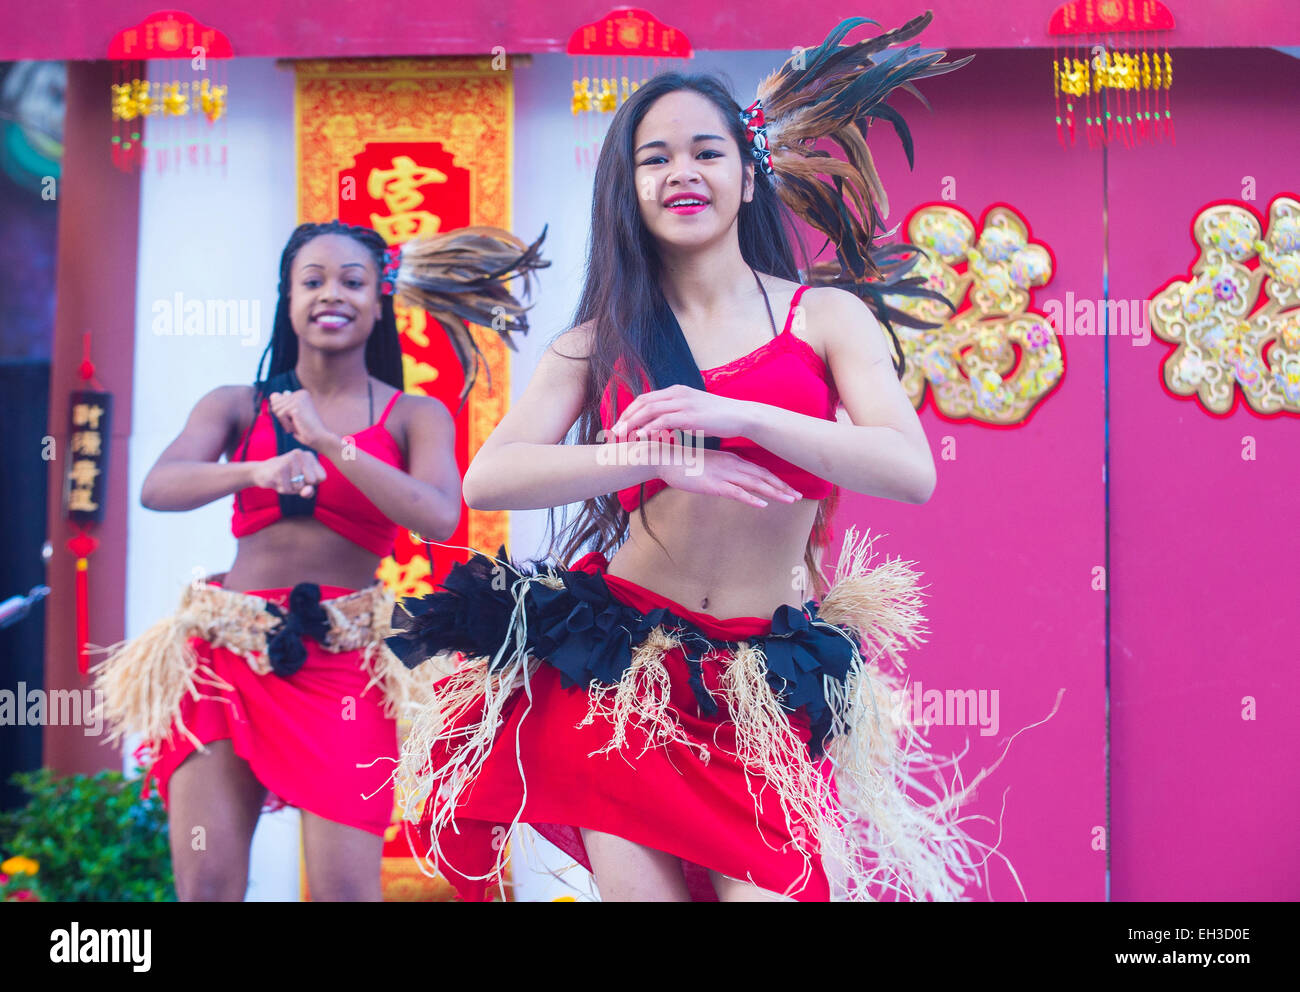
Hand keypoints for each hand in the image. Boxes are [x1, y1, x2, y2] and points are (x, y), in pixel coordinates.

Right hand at [250, 449, 326, 498]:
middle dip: (301, 485)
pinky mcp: (279, 468)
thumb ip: (309, 491)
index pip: (322, 477)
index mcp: (309, 456)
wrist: (260, 472)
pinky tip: (277, 480)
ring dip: (290, 488)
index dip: (312, 483)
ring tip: (283, 479)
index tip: (302, 477)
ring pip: (299, 486)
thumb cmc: (285, 479)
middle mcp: (301, 454)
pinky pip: (287, 489)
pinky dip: (282, 489)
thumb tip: (307, 491)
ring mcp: (289, 460)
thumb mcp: (301, 485)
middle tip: (290, 478)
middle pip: (312, 481)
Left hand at [268, 389, 335, 450]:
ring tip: (298, 425)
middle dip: (281, 417)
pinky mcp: (296, 406)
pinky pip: (280, 415)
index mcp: (301, 394)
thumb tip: (274, 395)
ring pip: (275, 409)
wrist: (320, 438)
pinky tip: (298, 427)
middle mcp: (300, 393)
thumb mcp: (291, 416)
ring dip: (284, 422)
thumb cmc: (306, 429)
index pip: (276, 399)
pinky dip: (286, 425)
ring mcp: (299, 398)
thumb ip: (282, 404)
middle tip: (297, 423)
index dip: (282, 414)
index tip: (297, 419)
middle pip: (274, 403)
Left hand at [612, 384, 754, 440]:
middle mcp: (677, 394)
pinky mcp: (690, 416)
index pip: (645, 398)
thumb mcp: (693, 411)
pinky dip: (650, 427)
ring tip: (622, 435)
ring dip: (633, 423)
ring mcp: (684, 404)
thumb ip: (676, 415)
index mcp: (676, 391)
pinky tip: (641, 436)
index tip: (620, 424)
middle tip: (614, 432)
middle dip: (626, 417)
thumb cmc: (718, 417)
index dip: (630, 411)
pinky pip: (664, 420)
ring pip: (650, 410)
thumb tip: (663, 426)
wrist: (740, 416)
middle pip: (643, 403)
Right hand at [656, 446, 801, 507]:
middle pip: (763, 477)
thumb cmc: (685, 462)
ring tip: (790, 500)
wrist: (666, 458)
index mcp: (732, 460)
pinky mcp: (714, 485)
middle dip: (782, 487)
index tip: (789, 488)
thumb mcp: (709, 465)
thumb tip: (731, 481)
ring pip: (755, 485)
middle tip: (799, 496)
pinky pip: (737, 493)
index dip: (776, 480)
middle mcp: (732, 465)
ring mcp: (724, 475)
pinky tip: (763, 504)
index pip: (760, 470)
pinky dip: (752, 498)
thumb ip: (723, 471)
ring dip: (774, 493)